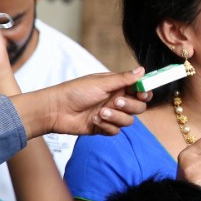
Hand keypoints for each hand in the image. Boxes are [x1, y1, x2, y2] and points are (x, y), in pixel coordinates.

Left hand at [13, 68, 151, 139]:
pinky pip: (115, 131)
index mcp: (117, 87)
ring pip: (128, 121)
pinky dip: (106, 126)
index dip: (144, 92)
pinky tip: (93, 120)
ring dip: (115, 117)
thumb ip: (124, 79)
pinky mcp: (103, 127)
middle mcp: (116, 101)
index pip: (140, 90)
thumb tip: (142, 70)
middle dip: (129, 106)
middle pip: (138, 107)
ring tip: (100, 113)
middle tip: (117, 102)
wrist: (55, 110)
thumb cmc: (75, 92)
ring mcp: (111, 115)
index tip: (142, 93)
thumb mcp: (101, 83)